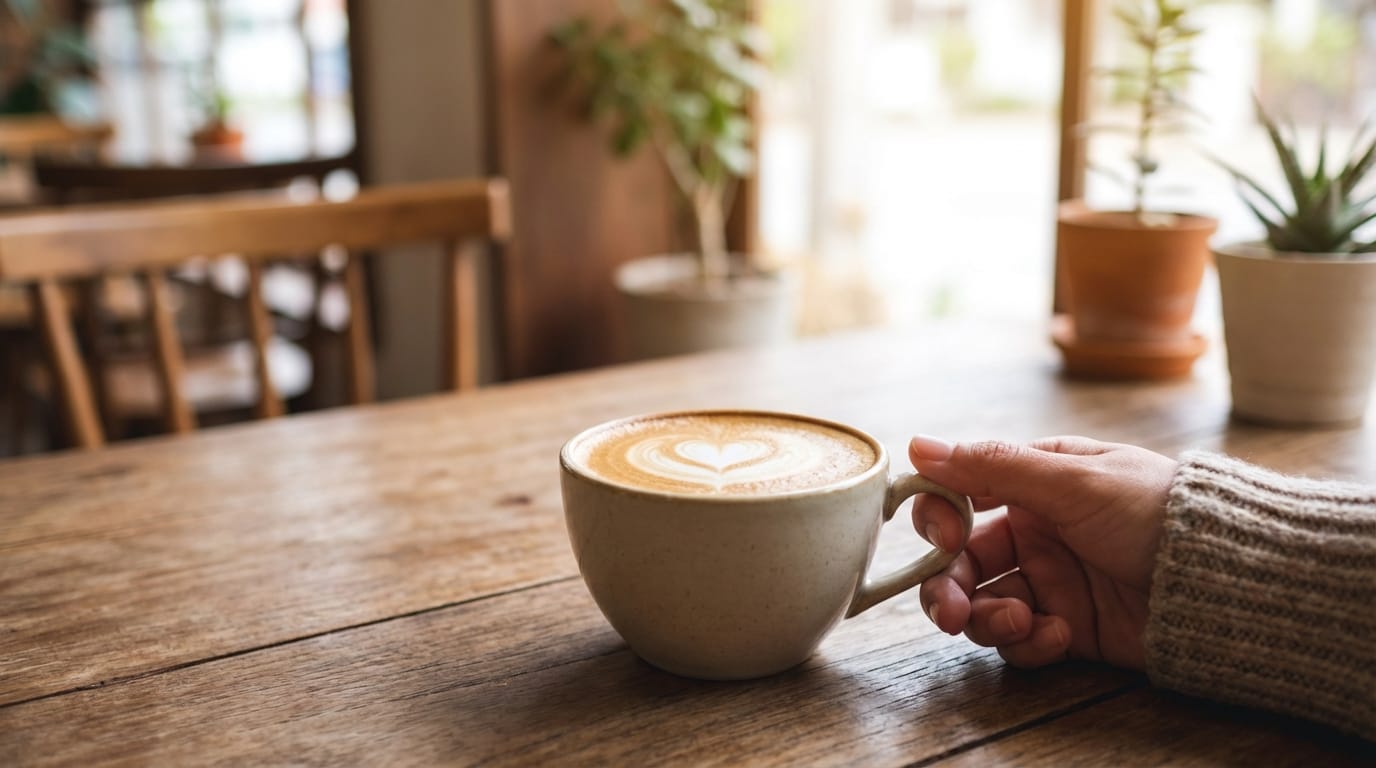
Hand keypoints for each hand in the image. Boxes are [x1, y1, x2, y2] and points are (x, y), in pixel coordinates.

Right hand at [908, 435, 1175, 669]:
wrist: (1223, 580)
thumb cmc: (1155, 512)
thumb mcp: (1071, 480)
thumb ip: (991, 466)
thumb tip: (917, 446)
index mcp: (1033, 483)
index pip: (958, 498)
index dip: (938, 520)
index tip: (943, 538)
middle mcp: (1035, 532)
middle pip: (960, 562)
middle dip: (947, 588)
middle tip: (950, 614)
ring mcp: (1051, 582)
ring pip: (982, 605)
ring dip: (988, 620)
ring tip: (1020, 624)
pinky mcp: (1068, 628)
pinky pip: (1021, 641)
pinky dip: (1030, 643)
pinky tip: (1060, 635)